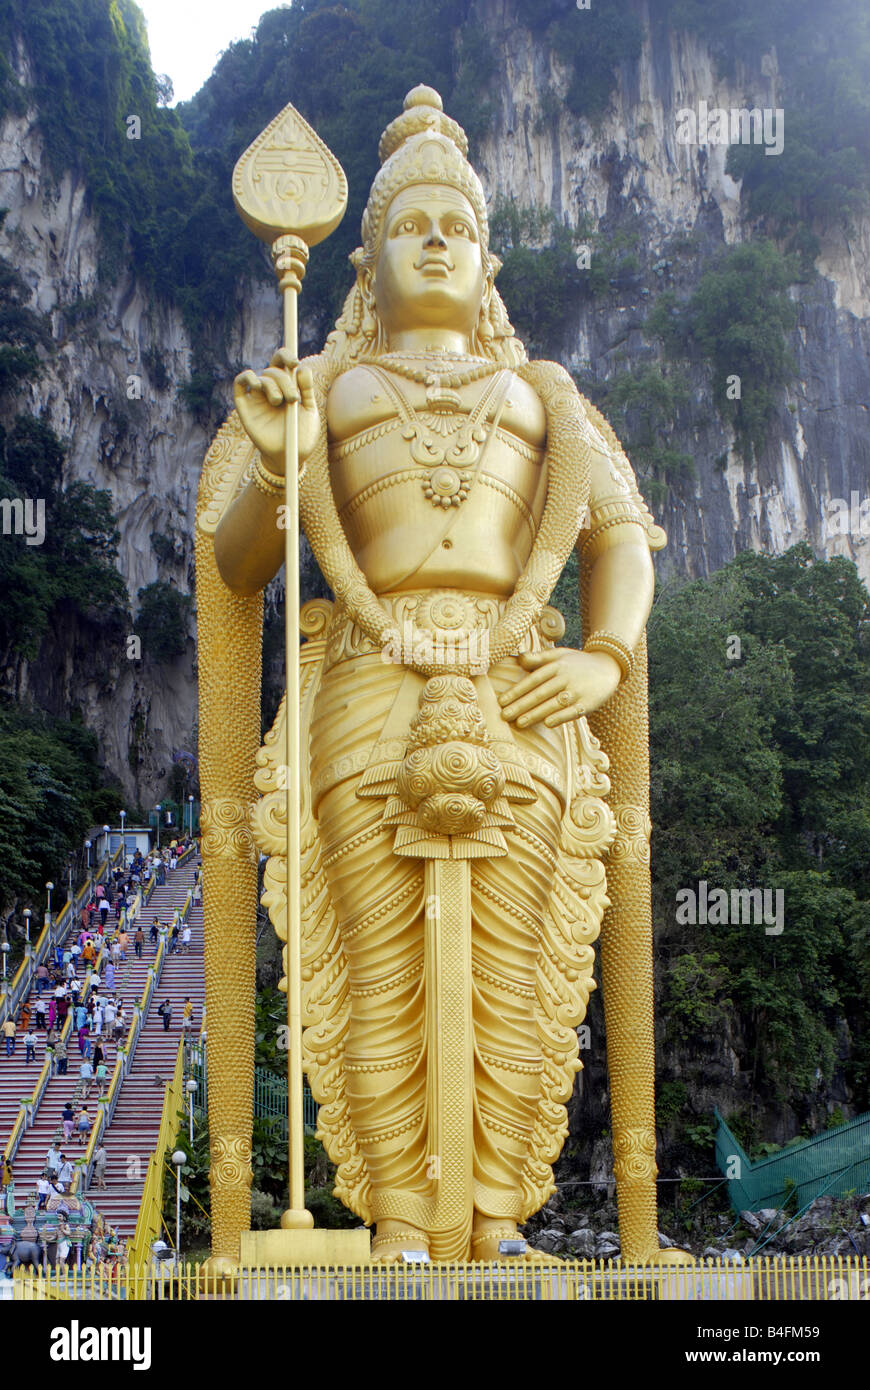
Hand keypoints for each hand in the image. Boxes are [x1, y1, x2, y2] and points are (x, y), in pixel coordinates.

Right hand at [233, 349, 319, 472]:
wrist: (291, 457)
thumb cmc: (302, 436)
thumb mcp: (309, 412)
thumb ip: (307, 390)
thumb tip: (303, 368)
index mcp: (287, 386)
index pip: (282, 362)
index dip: (286, 356)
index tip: (295, 363)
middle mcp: (271, 388)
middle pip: (273, 370)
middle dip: (285, 381)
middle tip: (293, 398)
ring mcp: (257, 397)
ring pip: (260, 377)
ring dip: (272, 385)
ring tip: (280, 402)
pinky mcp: (244, 406)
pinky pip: (240, 384)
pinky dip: (246, 378)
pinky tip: (256, 384)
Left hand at [498, 648, 620, 727]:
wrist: (609, 667)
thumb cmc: (578, 663)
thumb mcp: (560, 654)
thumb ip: (539, 657)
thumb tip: (520, 658)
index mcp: (557, 665)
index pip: (533, 680)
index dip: (517, 690)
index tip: (502, 701)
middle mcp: (566, 677)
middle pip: (540, 693)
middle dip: (521, 705)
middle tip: (504, 716)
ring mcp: (578, 690)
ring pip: (554, 703)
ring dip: (536, 714)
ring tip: (519, 723)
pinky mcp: (589, 703)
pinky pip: (573, 711)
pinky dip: (561, 717)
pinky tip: (547, 724)